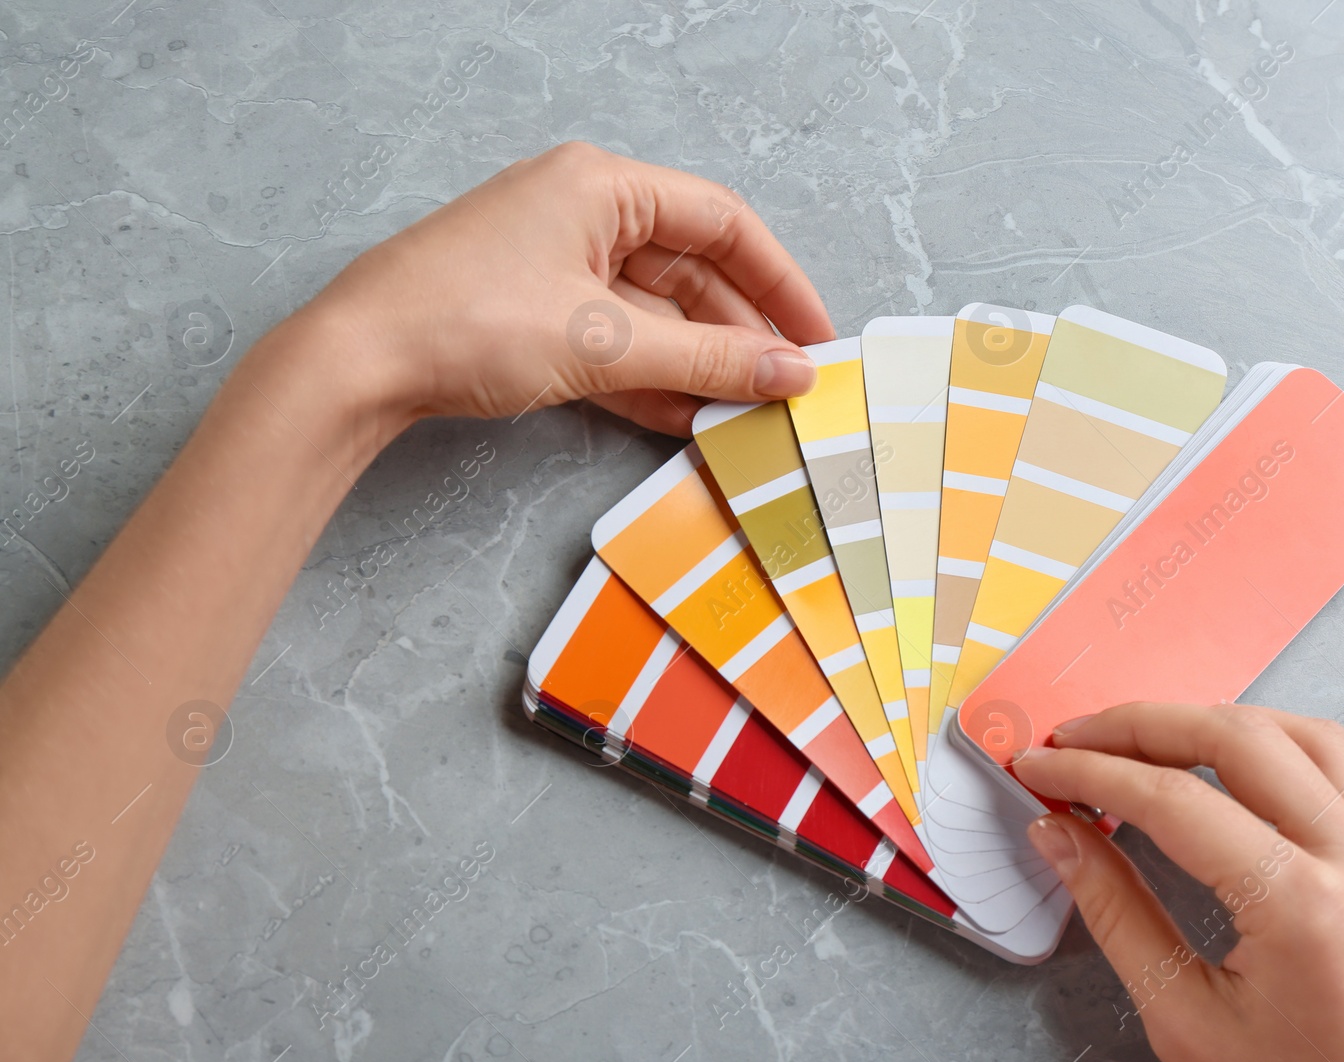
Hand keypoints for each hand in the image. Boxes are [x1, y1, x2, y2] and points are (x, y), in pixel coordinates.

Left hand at [295, 141, 832, 435]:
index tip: (816, 336)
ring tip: (746, 413)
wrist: (354, 363)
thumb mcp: (604, 342)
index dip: (779, 279)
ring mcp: (553, 265)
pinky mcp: (531, 315)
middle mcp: (580, 213)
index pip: (721, 221)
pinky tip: (688, 421)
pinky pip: (613, 343)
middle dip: (740, 332)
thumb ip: (707, 360)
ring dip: (699, 365)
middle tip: (785, 387)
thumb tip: (788, 373)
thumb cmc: (465, 321)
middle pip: (690, 270)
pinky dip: (650, 381)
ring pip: (653, 314)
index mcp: (600, 185)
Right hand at [1013, 702, 1343, 1061]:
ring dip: (1208, 721)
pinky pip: (1334, 765)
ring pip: (1295, 733)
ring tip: (1140, 740)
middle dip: (1140, 726)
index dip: (1091, 772)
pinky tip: (1220, 762)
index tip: (1039, 768)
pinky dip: (1268, 742)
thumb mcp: (1186, 1018)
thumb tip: (1059, 835)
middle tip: (1073, 740)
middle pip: (1236, 738)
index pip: (1173, 799)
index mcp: (1299, 904)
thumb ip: (1117, 913)